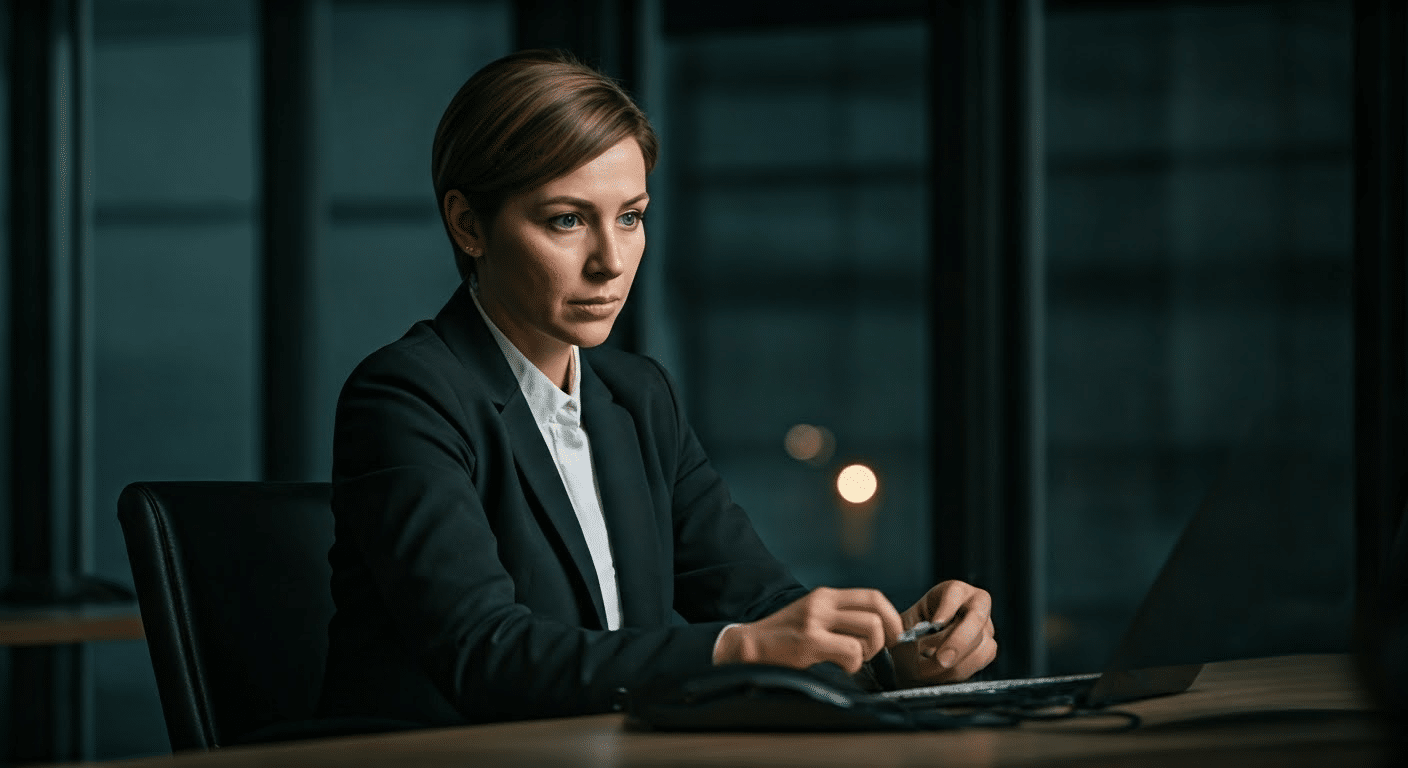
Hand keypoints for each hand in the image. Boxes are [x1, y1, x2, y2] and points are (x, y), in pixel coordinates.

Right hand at [713, 587, 903, 673]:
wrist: (747, 647)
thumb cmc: (782, 638)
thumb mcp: (811, 616)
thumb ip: (838, 618)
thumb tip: (877, 632)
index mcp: (825, 596)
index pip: (874, 597)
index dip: (892, 617)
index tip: (893, 636)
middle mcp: (822, 603)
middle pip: (877, 614)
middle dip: (884, 639)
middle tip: (872, 653)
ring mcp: (815, 621)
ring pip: (871, 631)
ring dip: (867, 652)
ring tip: (850, 660)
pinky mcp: (809, 641)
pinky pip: (852, 651)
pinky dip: (853, 665)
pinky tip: (838, 668)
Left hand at [893, 580, 996, 684]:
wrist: (918, 652)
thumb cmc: (911, 633)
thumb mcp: (904, 625)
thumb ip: (905, 628)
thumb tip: (909, 636)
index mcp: (952, 591)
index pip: (954, 592)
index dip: (946, 608)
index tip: (934, 624)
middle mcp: (974, 604)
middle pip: (975, 618)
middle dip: (957, 641)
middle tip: (940, 659)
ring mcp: (985, 626)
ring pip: (982, 643)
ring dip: (956, 661)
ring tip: (930, 671)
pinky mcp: (987, 648)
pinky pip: (981, 660)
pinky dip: (961, 670)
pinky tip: (941, 675)